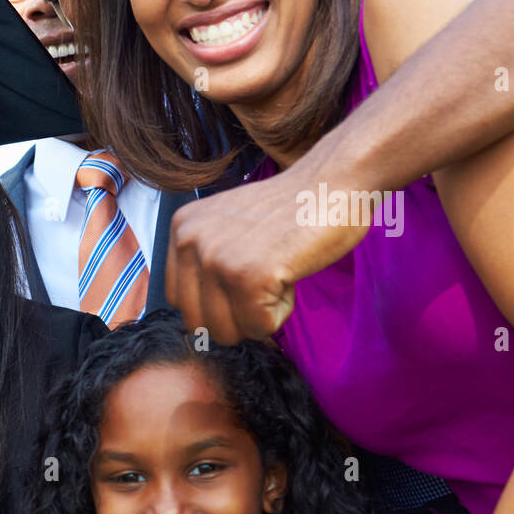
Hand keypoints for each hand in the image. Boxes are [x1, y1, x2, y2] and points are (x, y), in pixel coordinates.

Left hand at [165, 161, 372, 343]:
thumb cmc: (291, 210)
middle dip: (235, 317)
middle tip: (265, 280)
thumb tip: (199, 322)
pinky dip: (281, 313)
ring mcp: (215, 258)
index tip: (248, 274)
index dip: (218, 302)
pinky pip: (258, 328)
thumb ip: (204, 263)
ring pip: (224, 332)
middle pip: (198, 323)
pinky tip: (289, 275)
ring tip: (277, 274)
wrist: (334, 181)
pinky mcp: (247, 276)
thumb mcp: (226, 228)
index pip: (179, 301)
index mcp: (181, 231)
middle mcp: (189, 242)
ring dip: (258, 316)